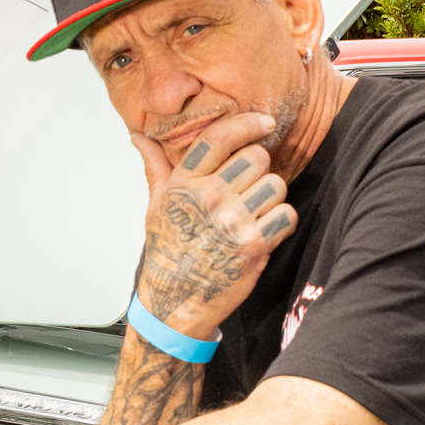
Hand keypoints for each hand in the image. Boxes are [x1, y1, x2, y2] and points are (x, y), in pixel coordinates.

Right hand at [129, 108, 295, 338]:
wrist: (174, 300)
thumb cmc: (168, 251)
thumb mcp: (156, 203)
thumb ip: (155, 164)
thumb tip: (139, 136)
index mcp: (186, 182)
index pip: (219, 137)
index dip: (247, 124)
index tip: (264, 123)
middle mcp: (209, 197)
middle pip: (257, 158)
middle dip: (260, 169)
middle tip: (251, 186)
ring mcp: (233, 221)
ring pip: (276, 184)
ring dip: (272, 196)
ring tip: (256, 210)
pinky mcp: (253, 245)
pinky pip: (286, 215)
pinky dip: (282, 221)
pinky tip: (266, 228)